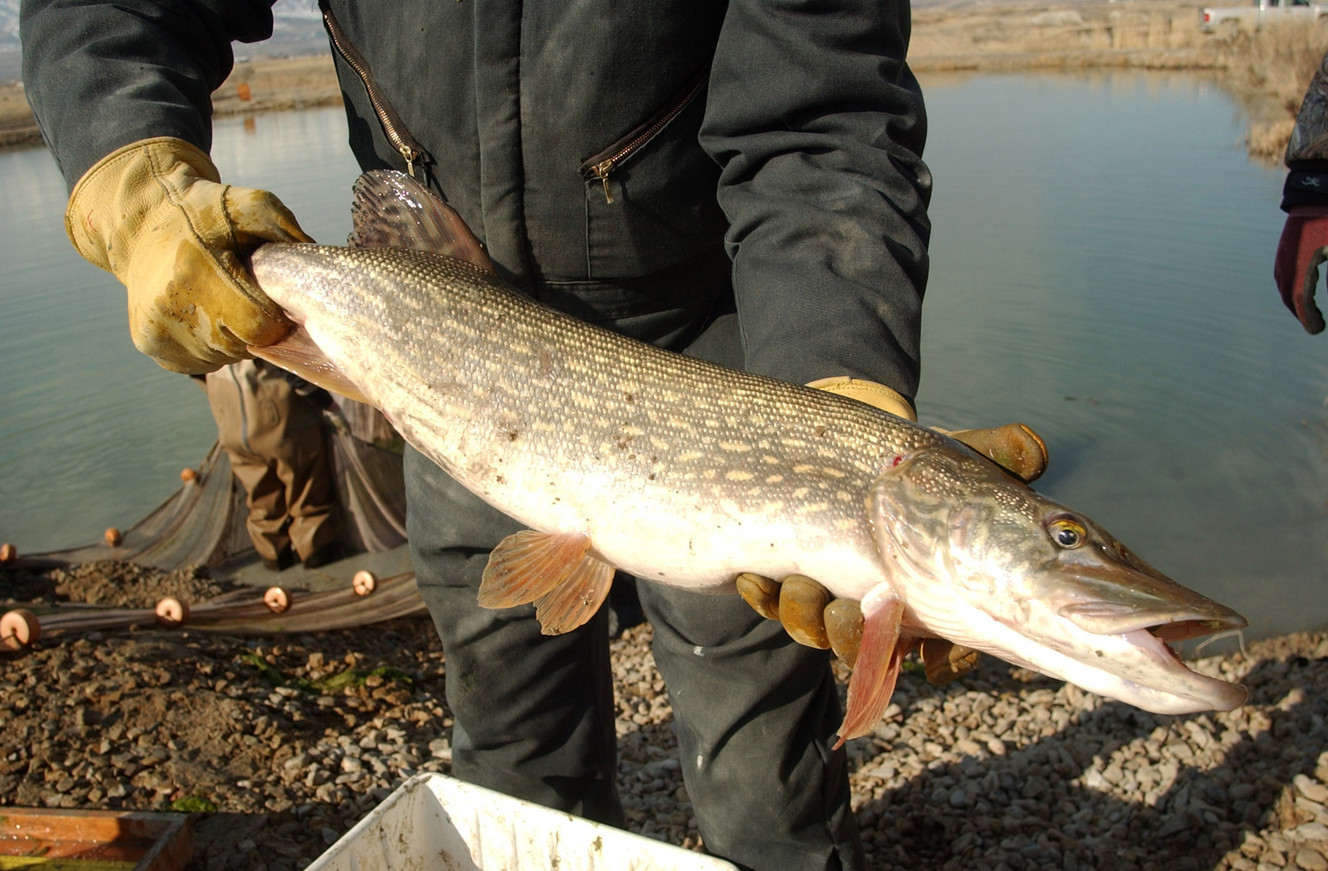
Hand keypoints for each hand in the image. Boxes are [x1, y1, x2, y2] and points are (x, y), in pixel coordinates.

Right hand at [65, 137, 310, 372]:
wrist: (143, 219)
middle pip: (241, 344)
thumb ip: (289, 235)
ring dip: (232, 336)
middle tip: (247, 297)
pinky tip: (205, 314)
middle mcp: (171, 306)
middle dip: (255, 326)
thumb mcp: (251, 207)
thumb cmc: (208, 213)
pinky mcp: (148, 342)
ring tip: (222, 301)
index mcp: (197, 272)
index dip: (275, 316)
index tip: (273, 298)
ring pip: (221, 356)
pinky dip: (210, 344)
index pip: (258, 326)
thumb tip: (319, 275)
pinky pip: (199, 361)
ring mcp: (156, 329)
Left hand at [735, 377, 1049, 680]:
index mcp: (926, 594)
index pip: (946, 648)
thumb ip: (996, 453)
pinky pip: (769, 603)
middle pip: (867, 648)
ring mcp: (828, 596)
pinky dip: (763, 593)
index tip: (929, 656)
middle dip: (854, 637)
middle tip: (851, 608)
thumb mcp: (952, 457)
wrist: (840, 440)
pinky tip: (756, 572)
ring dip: (806, 612)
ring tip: (799, 578)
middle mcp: (877, 606)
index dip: (941, 659)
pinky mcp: (783, 578)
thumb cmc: (908, 463)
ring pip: (815, 631)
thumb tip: (1034, 446)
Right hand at [1273, 204, 1327, 333]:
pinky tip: (1301, 286)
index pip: (1302, 300)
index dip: (1309, 318)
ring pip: (1285, 285)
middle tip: (1313, 324)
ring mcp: (1284, 254)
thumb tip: (1325, 295)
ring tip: (1306, 310)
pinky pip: (1285, 273)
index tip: (1318, 330)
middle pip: (1290, 295)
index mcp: (1302, 265)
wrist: (1318, 188)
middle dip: (1302, 312)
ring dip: (1295, 300)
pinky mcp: (1287, 247)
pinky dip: (1291, 286)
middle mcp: (1288, 262)